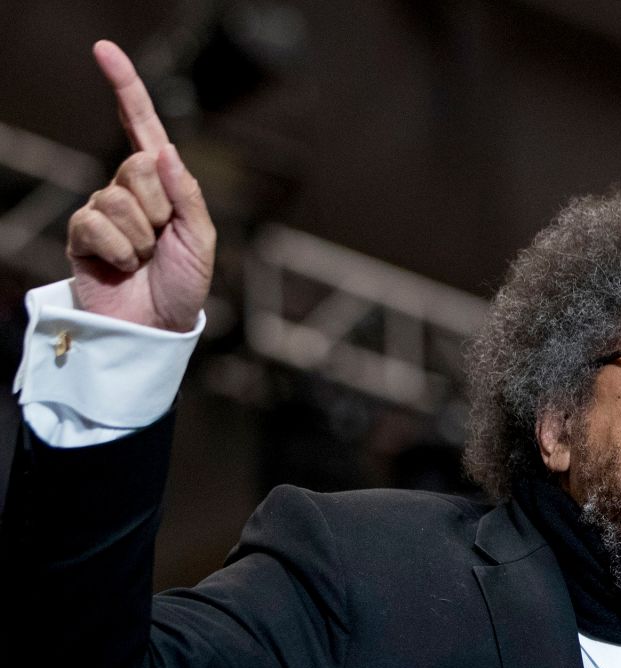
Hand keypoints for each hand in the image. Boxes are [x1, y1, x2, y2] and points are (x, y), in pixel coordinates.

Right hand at [66, 40, 214, 331]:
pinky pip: (95, 224)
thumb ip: (187, 195)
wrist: (157, 326)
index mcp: (164, 184)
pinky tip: (122, 267)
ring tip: (144, 260)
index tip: (103, 49)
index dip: (125, 88)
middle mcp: (130, 189)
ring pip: (118, 199)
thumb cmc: (185, 284)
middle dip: (158, 207)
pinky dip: (118, 251)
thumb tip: (165, 152)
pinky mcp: (81, 234)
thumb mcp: (201, 239)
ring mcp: (103, 210)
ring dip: (140, 237)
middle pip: (138, 167)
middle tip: (162, 241)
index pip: (142, 127)